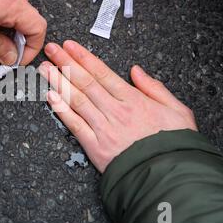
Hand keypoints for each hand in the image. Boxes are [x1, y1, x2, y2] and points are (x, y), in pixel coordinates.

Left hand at [39, 40, 196, 172]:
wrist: (168, 176)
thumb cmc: (174, 144)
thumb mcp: (177, 110)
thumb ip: (155, 87)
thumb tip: (136, 70)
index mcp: (133, 100)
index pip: (102, 73)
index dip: (83, 57)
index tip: (69, 46)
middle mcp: (114, 111)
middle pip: (85, 82)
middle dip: (66, 63)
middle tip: (51, 50)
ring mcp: (103, 129)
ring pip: (76, 100)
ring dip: (58, 82)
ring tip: (45, 68)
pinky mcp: (95, 147)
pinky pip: (75, 125)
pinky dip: (62, 110)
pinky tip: (51, 97)